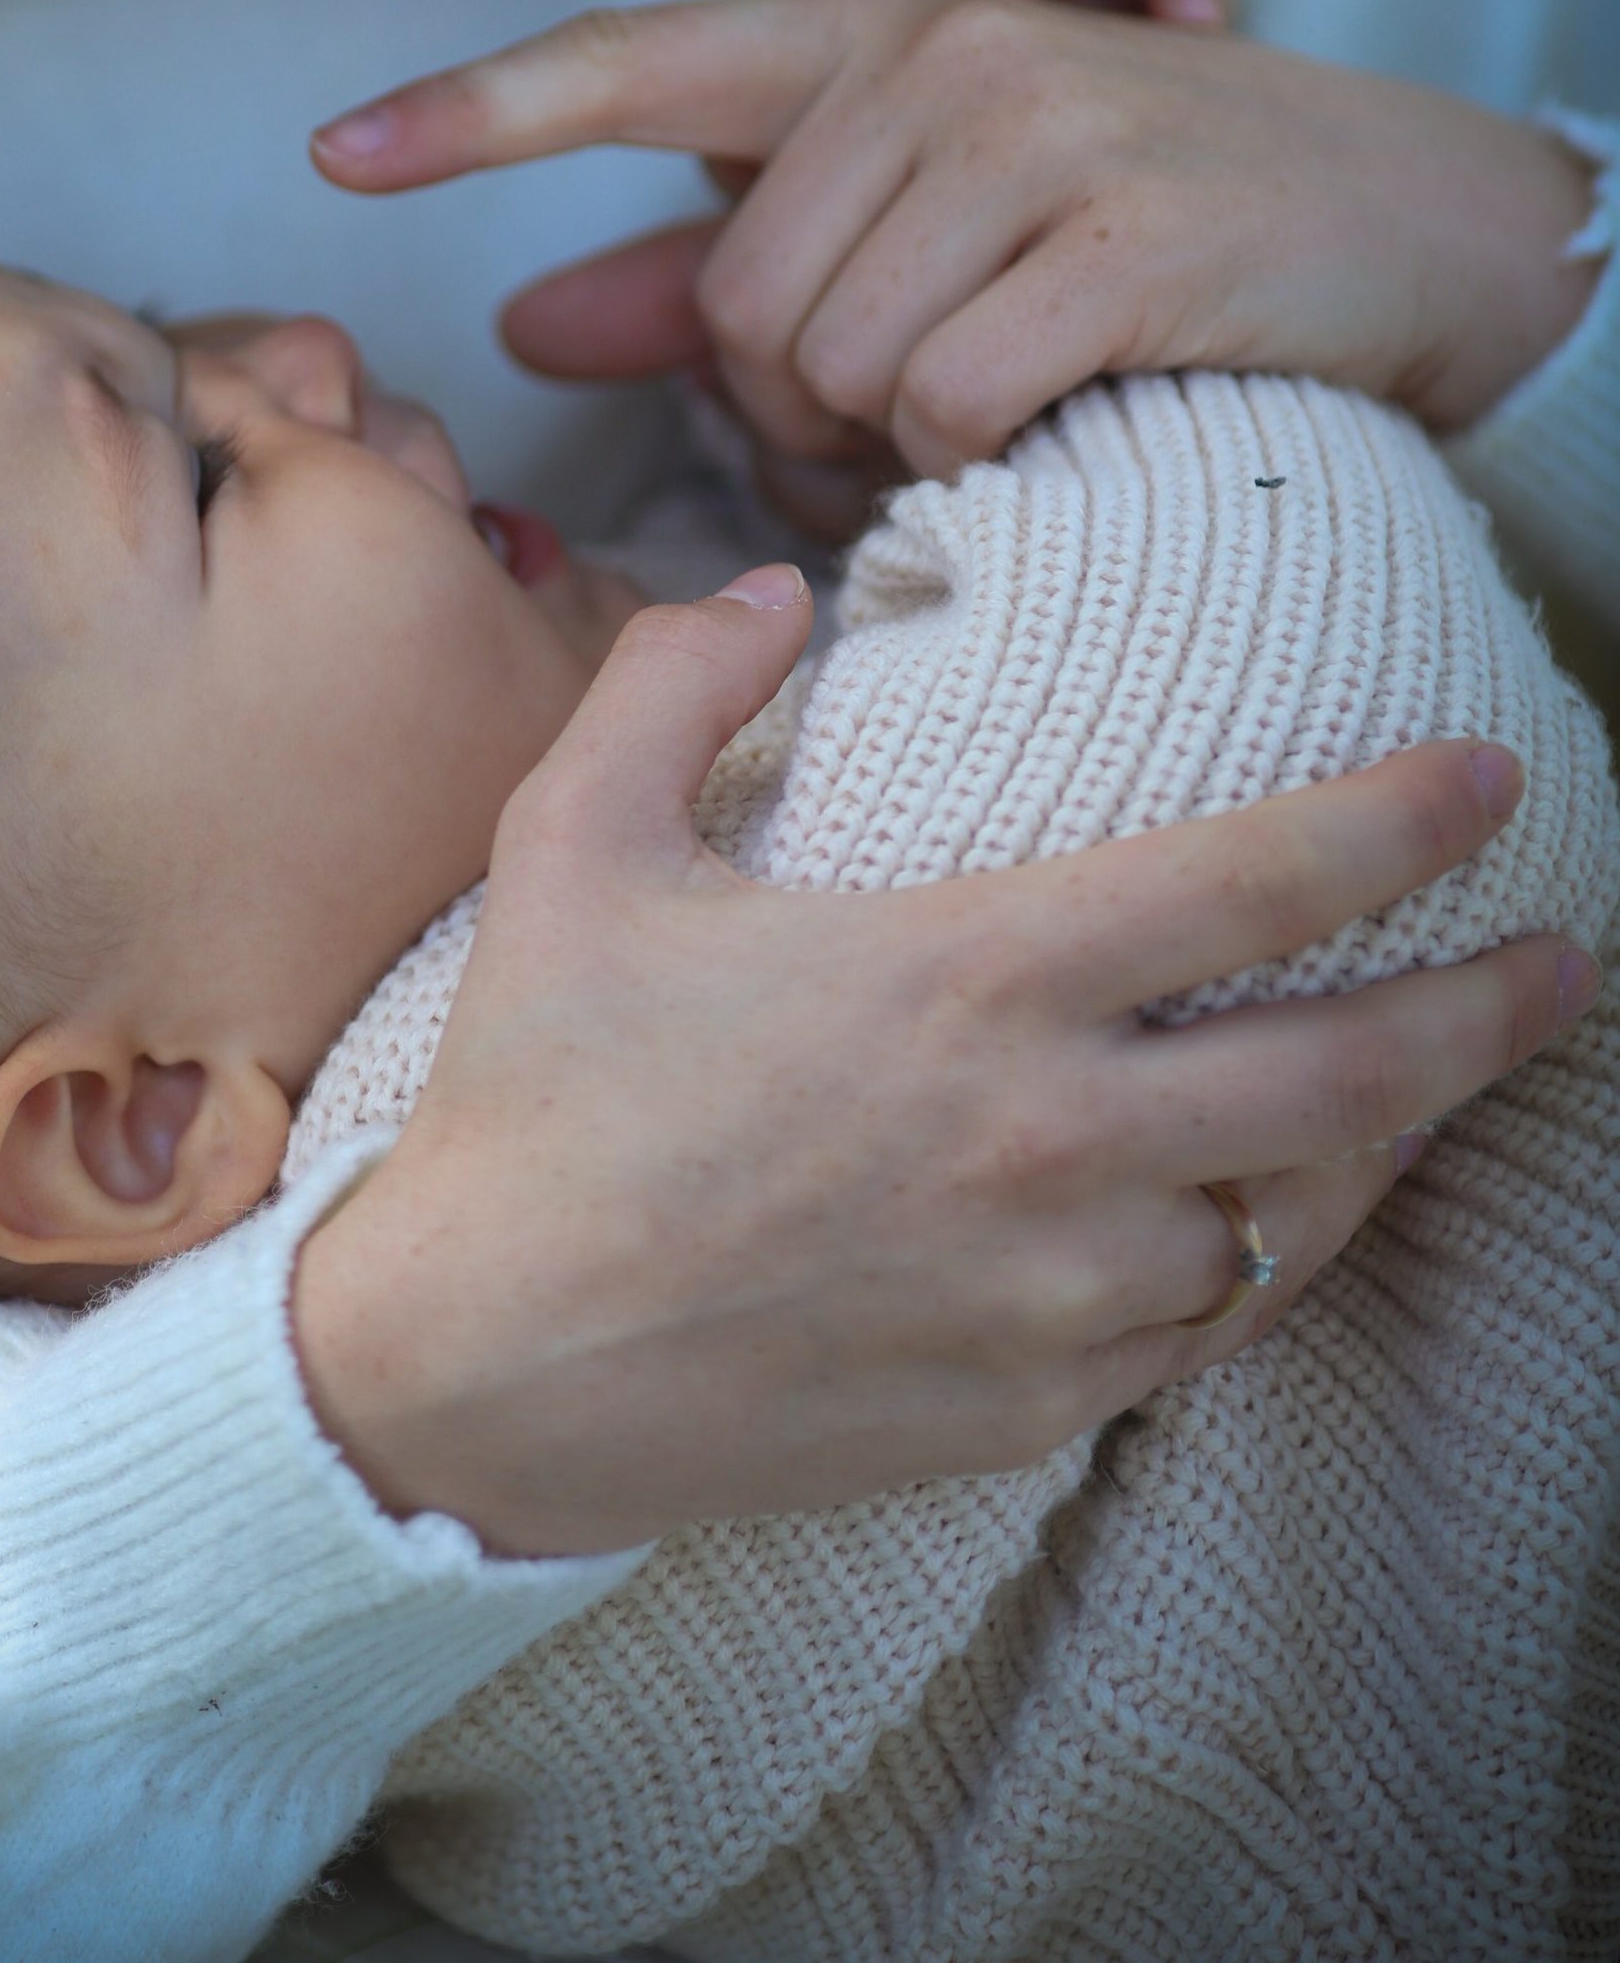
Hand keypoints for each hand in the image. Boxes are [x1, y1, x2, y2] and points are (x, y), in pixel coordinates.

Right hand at [289, 583, 1594, 1554]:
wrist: (480, 1365)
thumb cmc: (533, 1093)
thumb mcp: (568, 841)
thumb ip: (676, 682)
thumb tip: (772, 587)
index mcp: (960, 980)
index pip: (1245, 880)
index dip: (1394, 819)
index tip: (1491, 776)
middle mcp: (1045, 1139)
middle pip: (1346, 1071)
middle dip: (1486, 1009)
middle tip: (1564, 961)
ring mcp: (1052, 1291)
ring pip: (1295, 1216)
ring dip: (1374, 1146)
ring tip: (1426, 1087)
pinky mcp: (1029, 1404)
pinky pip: (1207, 1332)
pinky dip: (1261, 1262)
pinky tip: (1267, 1221)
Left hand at [311, 0, 1600, 468]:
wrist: (1431, 227)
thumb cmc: (1152, 226)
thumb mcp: (938, 214)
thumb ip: (725, 265)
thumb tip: (529, 318)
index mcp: (867, 31)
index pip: (636, 61)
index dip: (476, 110)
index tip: (330, 151)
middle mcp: (937, 53)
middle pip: (736, 309)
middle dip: (797, 406)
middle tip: (920, 407)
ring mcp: (1033, 137)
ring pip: (831, 370)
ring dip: (890, 445)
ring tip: (1001, 405)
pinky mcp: (1120, 242)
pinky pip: (945, 409)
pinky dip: (977, 458)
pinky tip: (1059, 420)